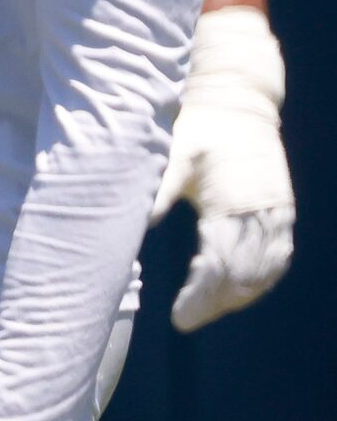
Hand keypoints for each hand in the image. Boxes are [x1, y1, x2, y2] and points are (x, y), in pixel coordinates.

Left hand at [153, 7, 293, 331]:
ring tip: (206, 310)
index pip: (220, 264)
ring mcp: (278, 212)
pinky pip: (279, 256)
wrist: (238, 101)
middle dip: (216, 302)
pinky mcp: (284, 210)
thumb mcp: (172, 152)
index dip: (201, 296)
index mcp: (233, 200)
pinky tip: (238, 291)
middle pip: (245, 275)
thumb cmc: (198, 125)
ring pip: (266, 271)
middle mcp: (262, 211)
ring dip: (239, 296)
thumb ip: (157, 190)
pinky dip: (260, 279)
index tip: (180, 318)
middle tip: (186, 319)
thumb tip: (136, 226)